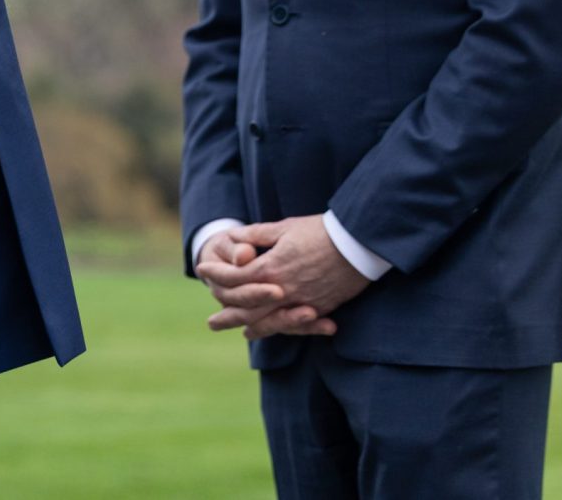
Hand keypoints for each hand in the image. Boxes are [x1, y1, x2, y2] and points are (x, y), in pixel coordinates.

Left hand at [206, 215, 371, 339]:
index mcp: (272, 267)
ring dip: (251, 328)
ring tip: (237, 333)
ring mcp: (303, 301)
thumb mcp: (285, 227)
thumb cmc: (321, 231)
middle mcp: (284, 289)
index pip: (236, 277)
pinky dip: (278, 330)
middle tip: (210, 324)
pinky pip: (294, 325)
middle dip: (227, 315)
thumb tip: (234, 237)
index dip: (217, 274)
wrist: (359, 243)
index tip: (201, 270)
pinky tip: (271, 333)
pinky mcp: (321, 307)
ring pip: (270, 321)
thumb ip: (257, 235)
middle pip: (248, 307)